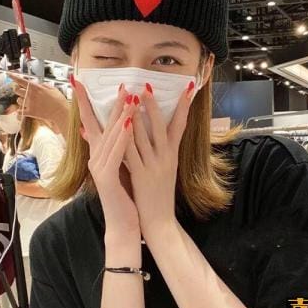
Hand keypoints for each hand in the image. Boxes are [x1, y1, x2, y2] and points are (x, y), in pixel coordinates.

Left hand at [7, 72, 68, 132]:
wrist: (61, 112)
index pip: (21, 80)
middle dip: (17, 89)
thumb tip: (37, 84)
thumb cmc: (59, 100)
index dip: (13, 77)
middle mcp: (31, 95)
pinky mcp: (30, 112)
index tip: (9, 74)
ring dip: (21, 100)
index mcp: (36, 87)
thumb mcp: (52, 88)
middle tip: (21, 90)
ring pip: (18, 100)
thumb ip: (42, 85)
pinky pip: (20, 112)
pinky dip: (20, 112)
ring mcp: (29, 104)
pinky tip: (22, 111)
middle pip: (16, 90)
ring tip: (27, 101)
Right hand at [71, 77, 139, 236]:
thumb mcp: (117, 166)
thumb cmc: (124, 193)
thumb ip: (110, 147)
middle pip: (102, 125)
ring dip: (120, 115)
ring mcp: (99, 168)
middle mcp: (96, 157)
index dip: (87, 102)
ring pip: (111, 136)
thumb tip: (93, 130)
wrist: (123, 224)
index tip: (82, 82)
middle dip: (111, 103)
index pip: (91, 122)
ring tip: (130, 97)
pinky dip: (122, 138)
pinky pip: (116, 154)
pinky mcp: (107, 178)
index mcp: (100, 153)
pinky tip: (130, 124)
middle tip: (121, 84)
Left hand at [123, 81, 195, 238]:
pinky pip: (132, 153)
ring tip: (133, 96)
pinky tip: (120, 125)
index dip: (184, 106)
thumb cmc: (160, 194)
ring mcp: (154, 166)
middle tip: (147, 85)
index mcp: (173, 155)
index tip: (187, 87)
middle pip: (161, 126)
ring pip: (145, 136)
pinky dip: (126, 138)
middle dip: (154, 104)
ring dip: (138, 115)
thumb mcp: (166, 169)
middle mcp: (166, 157)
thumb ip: (161, 151)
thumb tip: (156, 133)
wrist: (160, 222)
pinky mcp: (142, 176)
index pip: (180, 125)